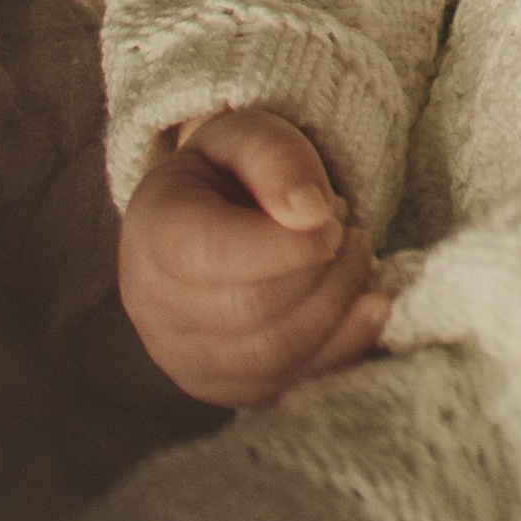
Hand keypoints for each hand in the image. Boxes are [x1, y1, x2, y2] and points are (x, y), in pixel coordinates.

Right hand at [118, 109, 390, 408]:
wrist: (212, 213)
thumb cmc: (232, 170)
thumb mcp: (248, 132)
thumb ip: (277, 157)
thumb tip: (311, 213)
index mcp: (155, 232)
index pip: (217, 255)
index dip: (290, 244)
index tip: (335, 216)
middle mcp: (153, 306)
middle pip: (252, 310)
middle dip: (323, 272)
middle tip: (353, 232)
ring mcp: (183, 357)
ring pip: (273, 355)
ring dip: (337, 307)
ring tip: (356, 259)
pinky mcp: (220, 387)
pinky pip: (286, 384)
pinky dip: (339, 348)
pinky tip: (367, 307)